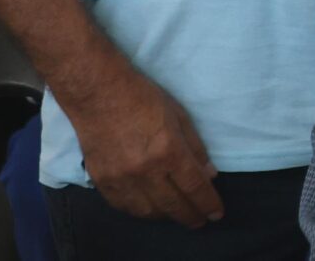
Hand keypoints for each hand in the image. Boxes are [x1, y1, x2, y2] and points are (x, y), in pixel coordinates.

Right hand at [61, 62, 222, 225]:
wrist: (98, 94)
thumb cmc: (144, 98)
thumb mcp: (179, 116)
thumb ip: (195, 148)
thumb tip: (209, 175)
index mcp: (168, 151)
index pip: (194, 187)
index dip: (207, 203)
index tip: (216, 214)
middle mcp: (144, 170)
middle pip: (172, 205)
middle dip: (190, 216)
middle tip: (200, 221)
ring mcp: (121, 179)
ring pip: (147, 211)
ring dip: (165, 216)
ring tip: (177, 214)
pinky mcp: (102, 181)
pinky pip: (124, 206)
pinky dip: (140, 211)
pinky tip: (150, 209)